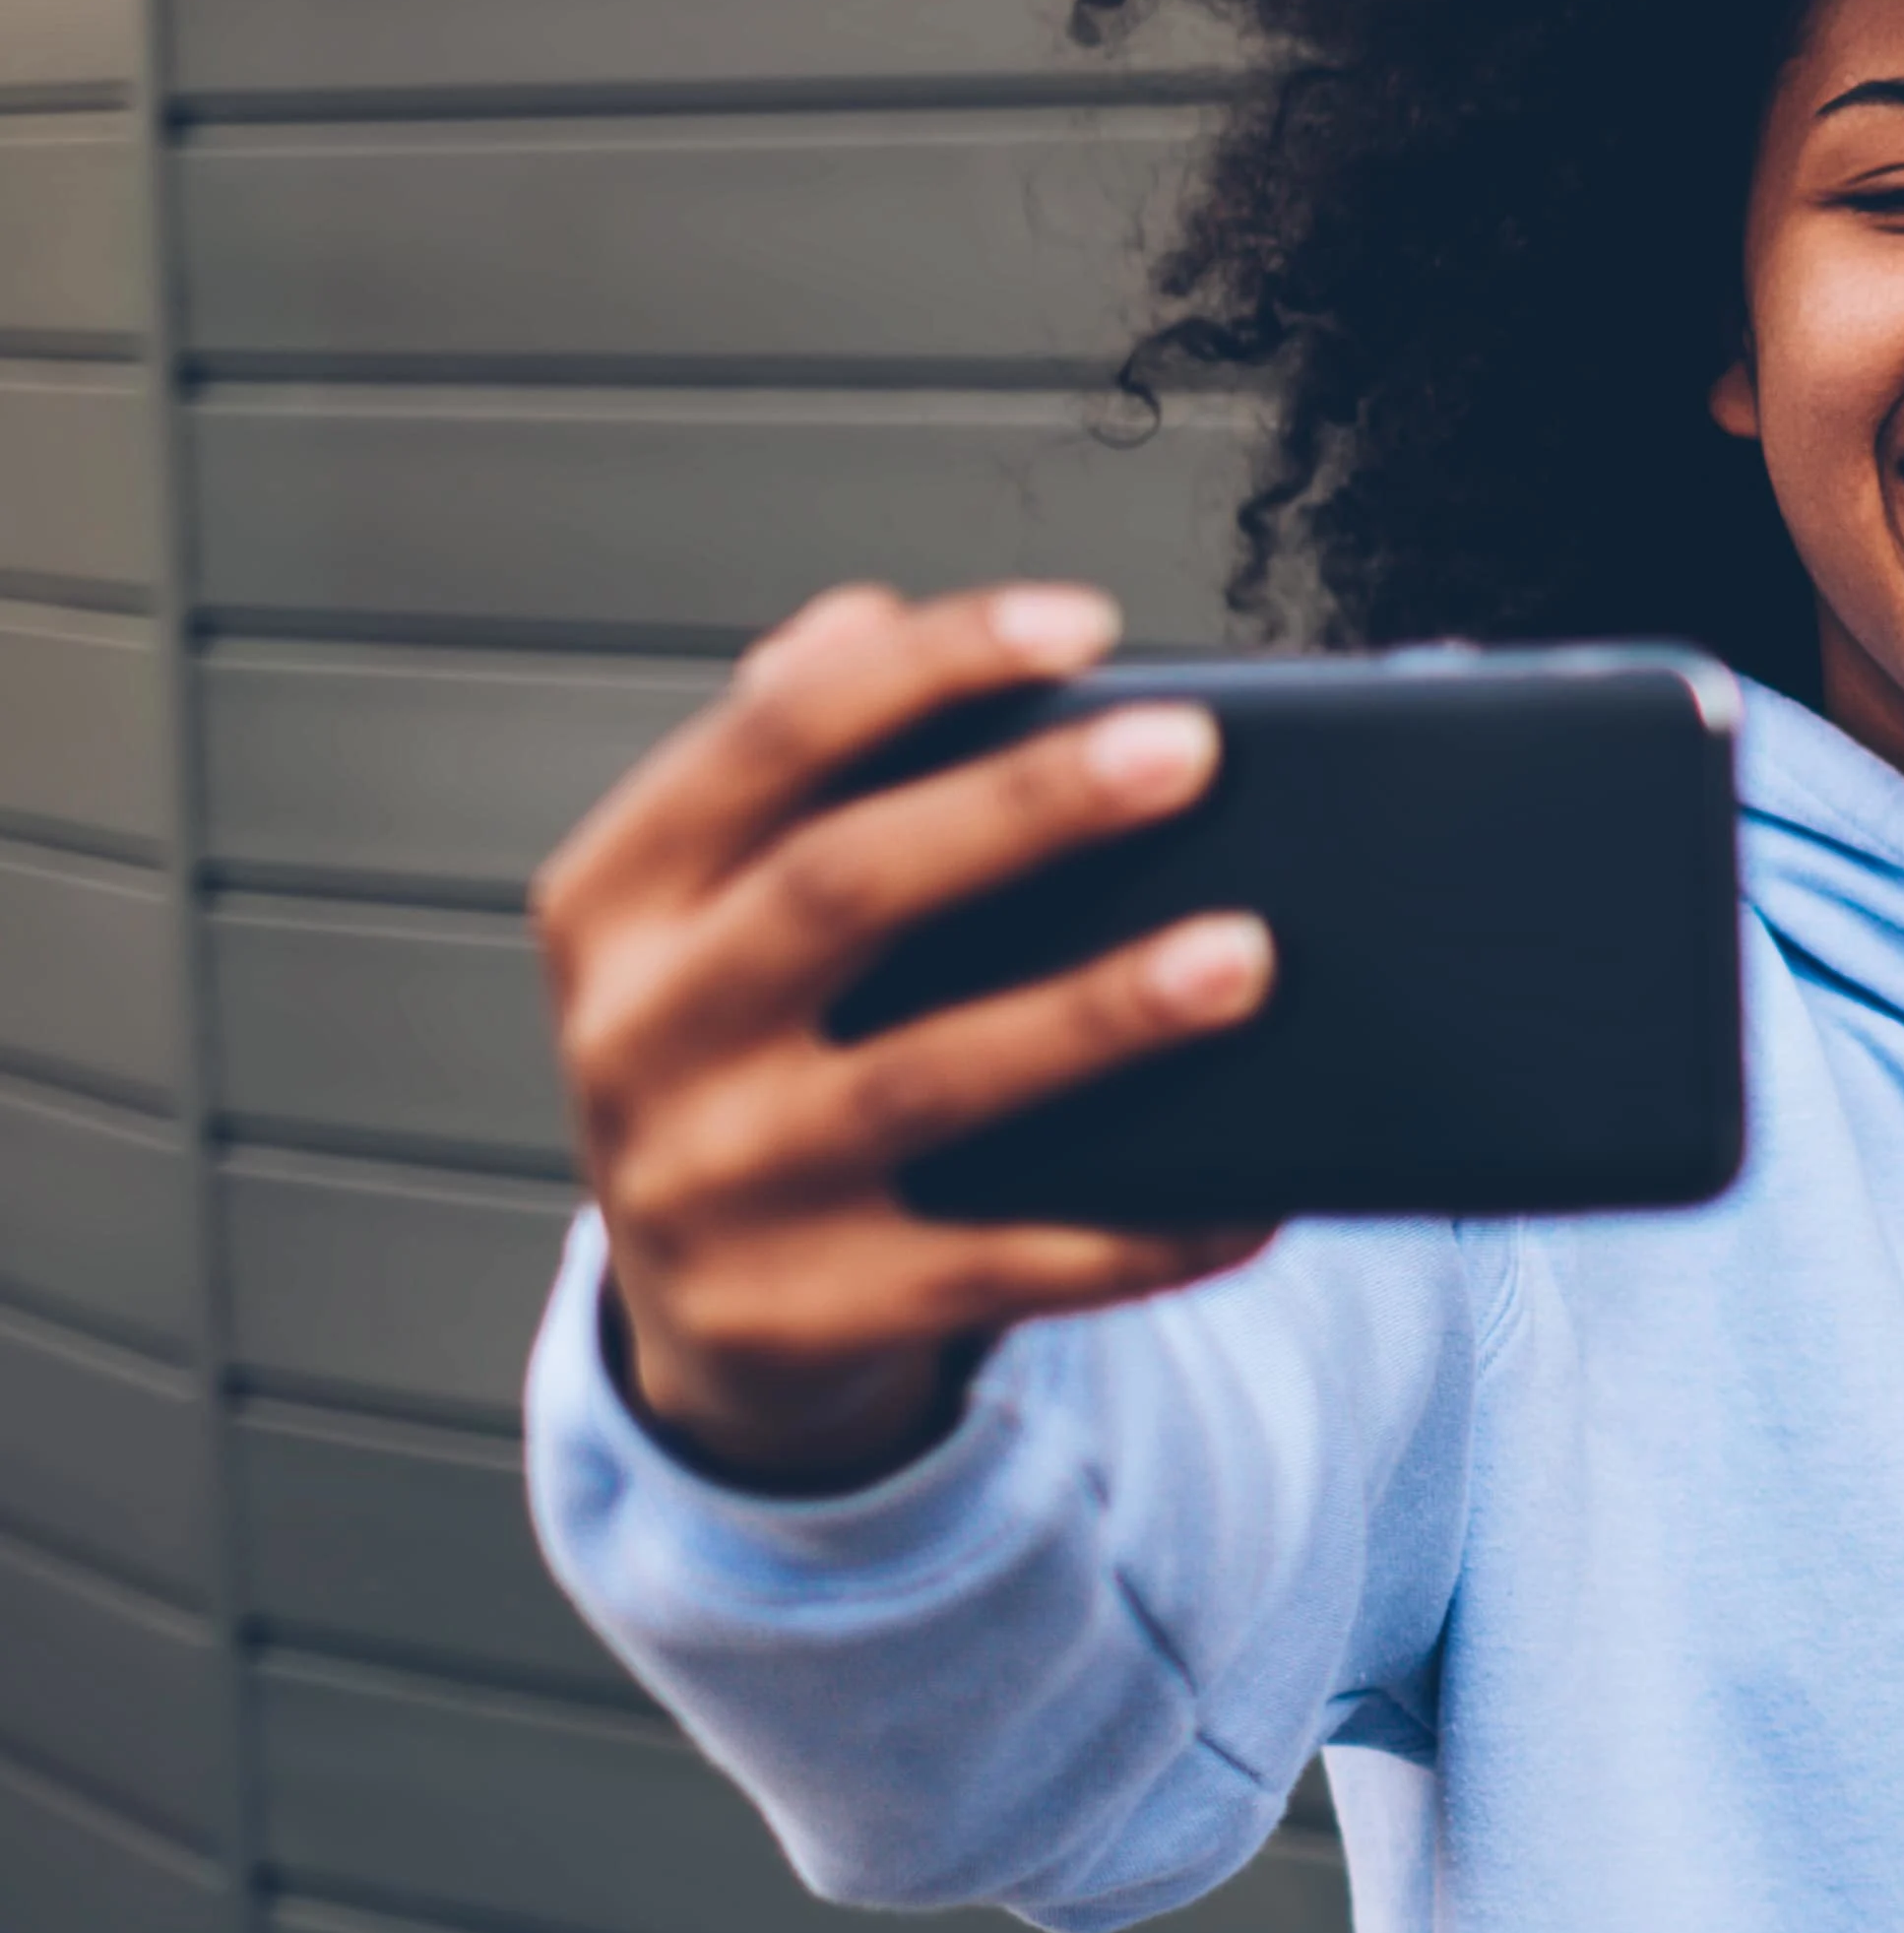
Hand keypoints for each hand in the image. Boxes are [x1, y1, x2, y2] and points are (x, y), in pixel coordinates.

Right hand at [535, 582, 1277, 1489]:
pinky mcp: (800, 1315)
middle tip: (1187, 752)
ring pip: (924, 1084)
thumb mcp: (720, 909)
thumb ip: (791, 768)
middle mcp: (640, 1038)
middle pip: (842, 892)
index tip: (1081, 621)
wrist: (700, 1311)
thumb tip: (863, 617)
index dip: (922, 669)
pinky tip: (1255, 1191)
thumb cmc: (748, 1052)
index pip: (766, 742)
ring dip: (1093, 1016)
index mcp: (620, 901)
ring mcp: (712, 1187)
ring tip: (1245, 954)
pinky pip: (998, 1267)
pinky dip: (1136, 1230)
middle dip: (1021, 812)